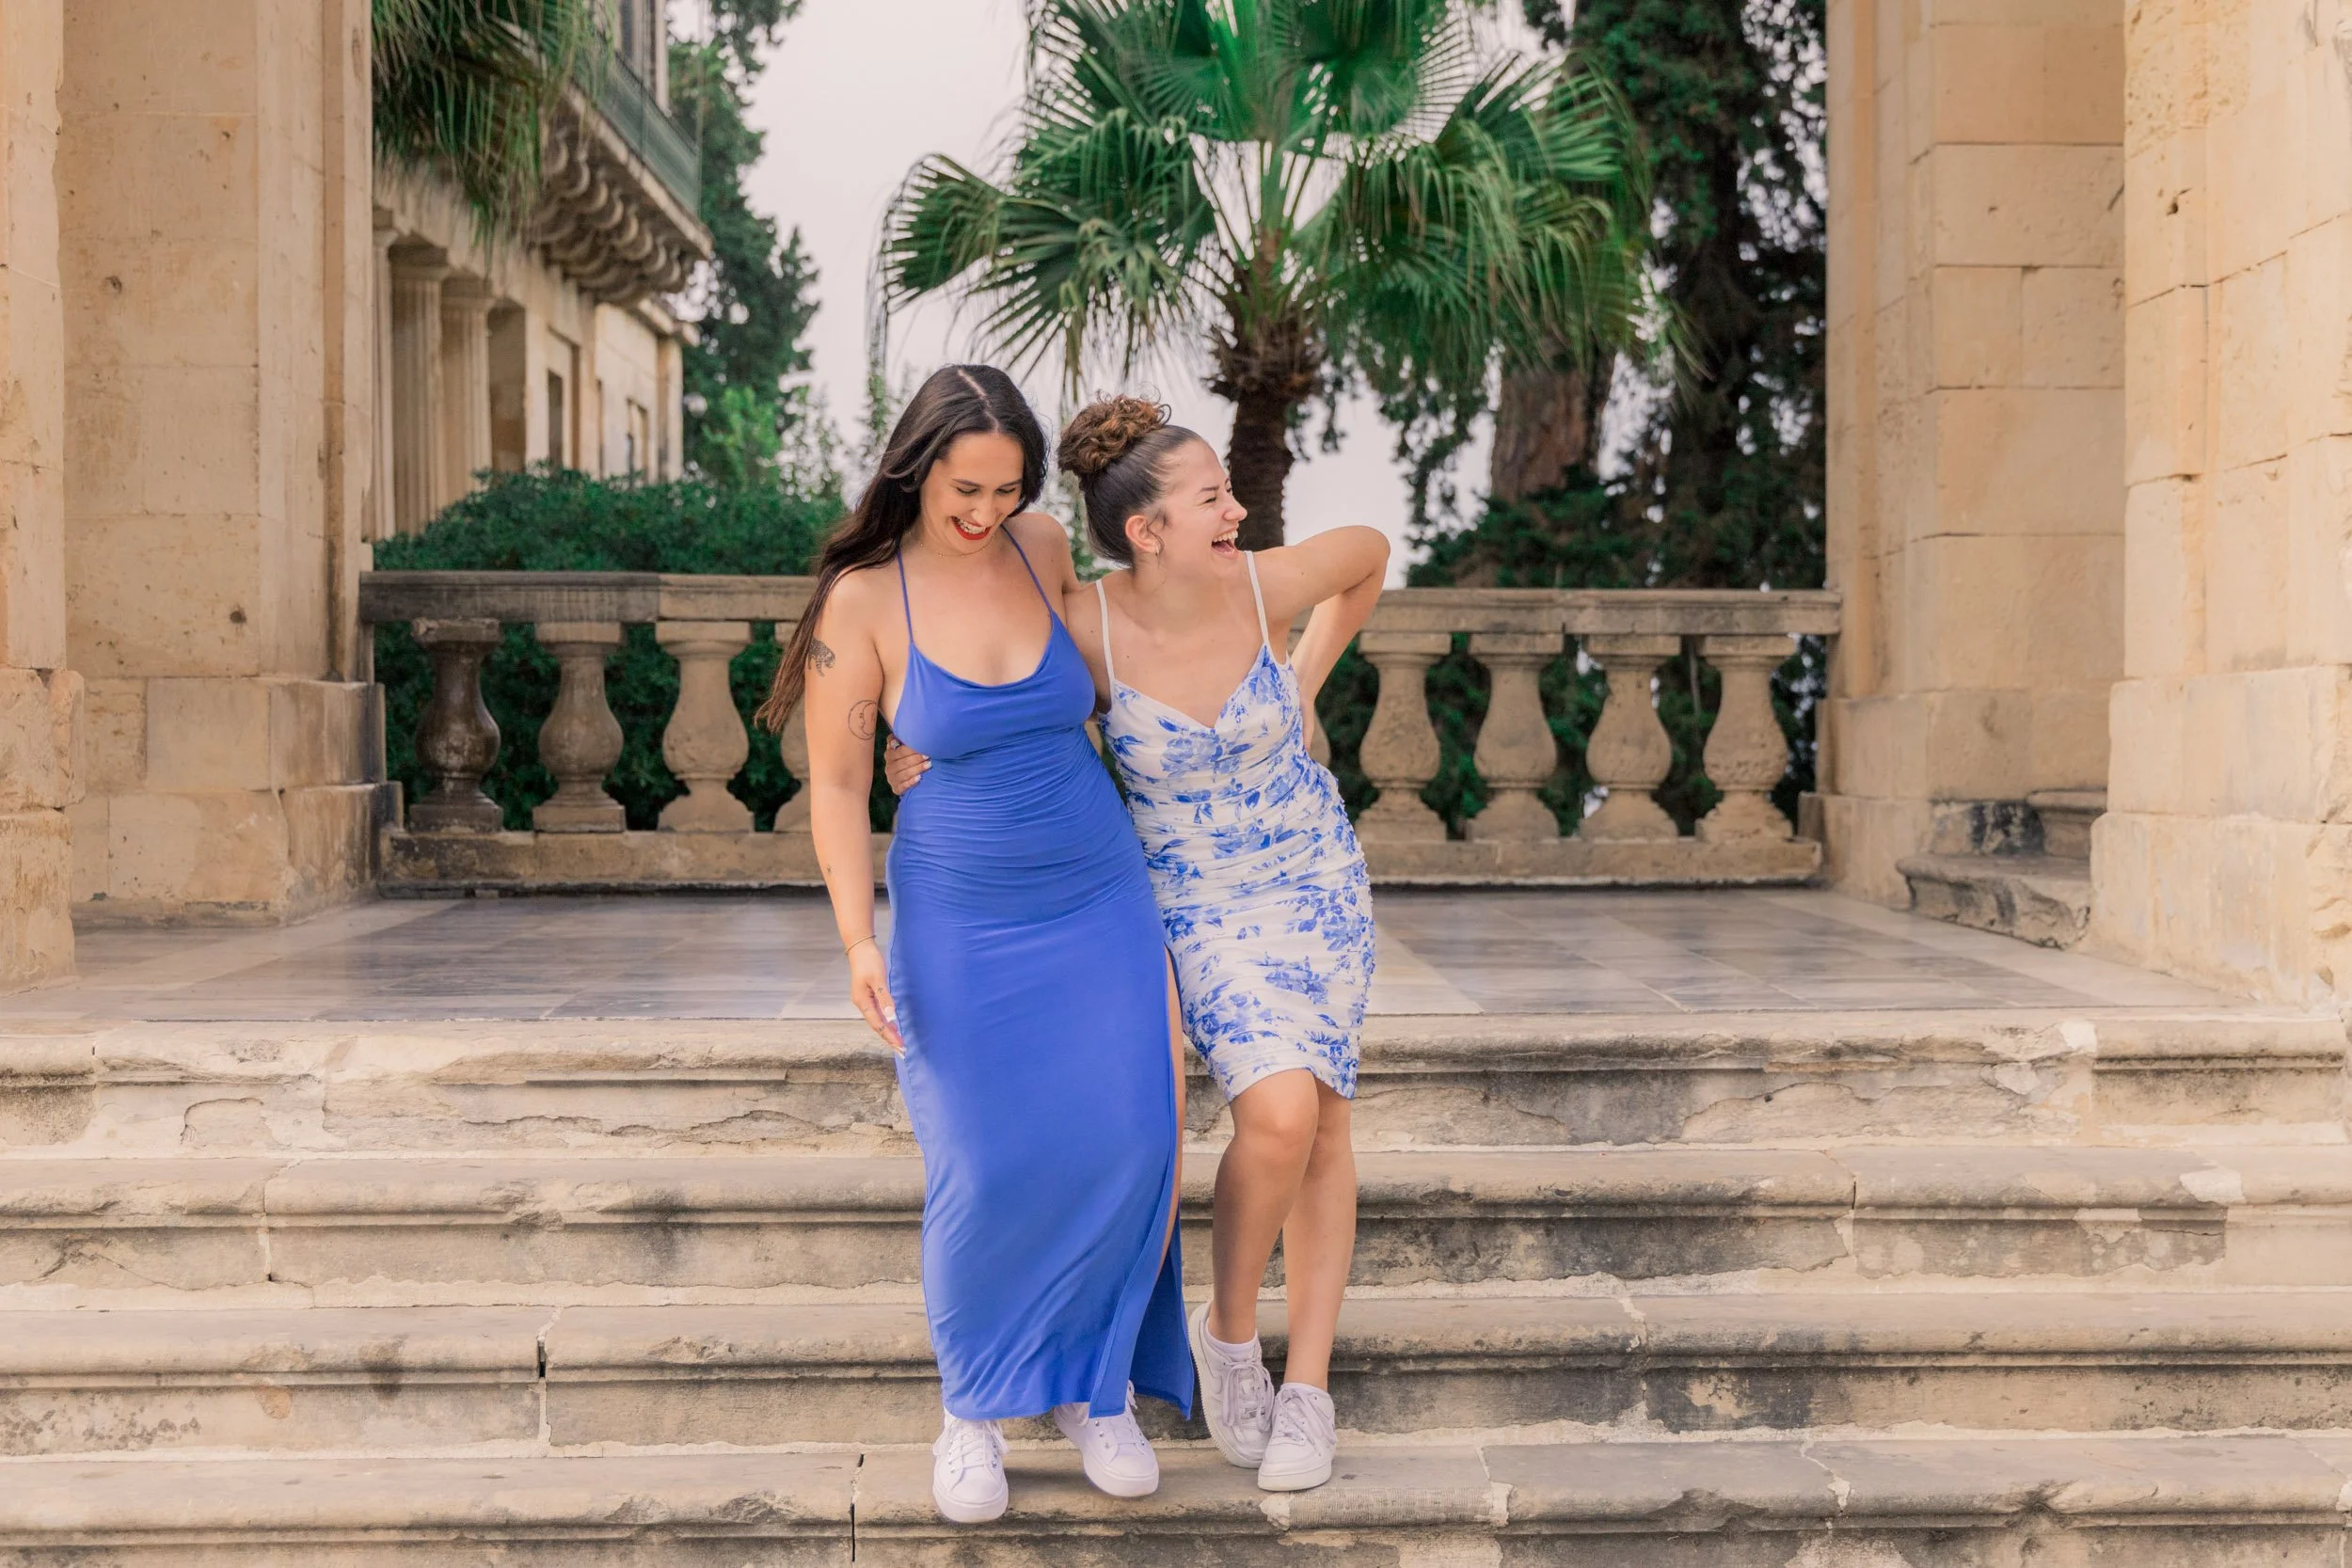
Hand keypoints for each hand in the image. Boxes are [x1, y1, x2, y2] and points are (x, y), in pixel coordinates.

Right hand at [847, 939, 903, 1053]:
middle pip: (876, 1026)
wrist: (861, 948)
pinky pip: (878, 1013)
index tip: (901, 1046)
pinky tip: (893, 1025)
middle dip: (889, 1038)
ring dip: (888, 1031)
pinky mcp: (868, 995)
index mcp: (862, 1002)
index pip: (878, 1024)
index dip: (889, 1036)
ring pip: (877, 1021)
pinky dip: (886, 1021)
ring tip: (899, 1043)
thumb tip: (891, 1017)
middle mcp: (862, 1004)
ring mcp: (864, 1000)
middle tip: (902, 1051)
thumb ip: (884, 998)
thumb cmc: (869, 961)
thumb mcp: (878, 979)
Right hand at [882, 735, 930, 795]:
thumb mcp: (905, 747)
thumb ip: (903, 739)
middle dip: (916, 758)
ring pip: (903, 774)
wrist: (907, 778)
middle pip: (901, 762)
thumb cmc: (909, 758)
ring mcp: (891, 778)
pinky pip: (902, 786)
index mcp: (889, 754)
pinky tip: (919, 778)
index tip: (921, 745)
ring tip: (929, 765)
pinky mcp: (896, 788)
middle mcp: (889, 766)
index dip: (908, 749)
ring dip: (916, 769)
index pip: (897, 751)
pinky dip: (910, 782)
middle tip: (928, 755)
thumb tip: (906, 729)